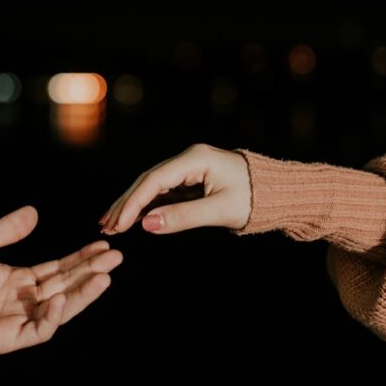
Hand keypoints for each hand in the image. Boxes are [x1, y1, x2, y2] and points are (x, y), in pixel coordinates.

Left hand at [0, 206, 122, 353]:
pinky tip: (61, 296)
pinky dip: (53, 316)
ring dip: (83, 294)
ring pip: (60, 309)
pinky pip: (39, 330)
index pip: (58, 270)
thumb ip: (8, 229)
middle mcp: (22, 300)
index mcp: (17, 280)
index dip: (81, 258)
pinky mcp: (8, 338)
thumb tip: (35, 212)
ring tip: (105, 276)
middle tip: (116, 257)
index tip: (103, 245)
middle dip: (91, 272)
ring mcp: (17, 320)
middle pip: (66, 286)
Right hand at [100, 144, 251, 234]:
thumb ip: (183, 217)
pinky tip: (134, 219)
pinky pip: (164, 192)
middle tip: (105, 226)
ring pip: (153, 186)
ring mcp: (189, 168)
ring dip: (133, 205)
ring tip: (112, 224)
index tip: (118, 224)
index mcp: (195, 159)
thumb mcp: (220, 211)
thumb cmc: (255, 199)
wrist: (280, 192)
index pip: (154, 180)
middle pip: (148, 181)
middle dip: (126, 204)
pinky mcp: (192, 180)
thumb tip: (147, 224)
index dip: (133, 203)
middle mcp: (188, 159)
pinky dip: (148, 206)